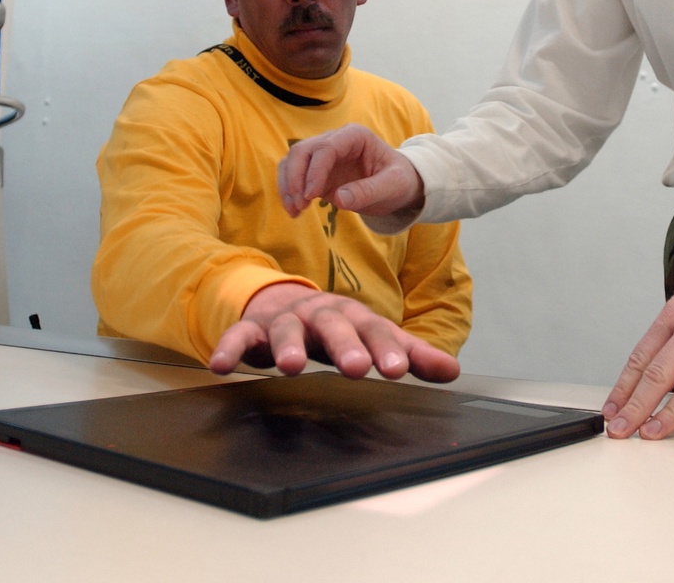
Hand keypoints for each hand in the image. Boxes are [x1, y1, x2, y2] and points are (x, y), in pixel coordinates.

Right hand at [208, 282, 459, 381]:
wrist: (283, 301)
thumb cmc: (336, 327)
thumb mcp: (372, 336)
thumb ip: (410, 353)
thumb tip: (452, 371)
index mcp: (352, 315)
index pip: (373, 330)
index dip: (386, 348)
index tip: (397, 369)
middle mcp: (320, 313)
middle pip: (334, 325)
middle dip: (345, 345)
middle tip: (357, 367)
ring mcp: (285, 319)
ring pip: (287, 329)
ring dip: (288, 346)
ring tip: (289, 366)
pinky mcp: (253, 328)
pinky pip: (239, 335)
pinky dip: (230, 347)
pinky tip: (221, 363)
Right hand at [278, 124, 424, 218]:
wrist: (399, 185)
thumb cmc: (399, 180)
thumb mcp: (393, 186)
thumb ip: (368, 191)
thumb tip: (339, 199)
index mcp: (354, 136)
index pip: (326, 147)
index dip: (314, 171)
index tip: (311, 196)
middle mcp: (335, 140)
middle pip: (303, 150)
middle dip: (295, 177)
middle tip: (300, 205)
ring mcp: (323, 156)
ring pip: (293, 161)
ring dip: (288, 185)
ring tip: (295, 211)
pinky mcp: (317, 172)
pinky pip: (294, 175)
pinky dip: (289, 191)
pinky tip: (295, 210)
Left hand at [603, 269, 673, 447]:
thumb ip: (670, 338)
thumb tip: (646, 376)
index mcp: (672, 318)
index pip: (640, 358)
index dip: (622, 387)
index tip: (610, 411)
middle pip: (659, 373)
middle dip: (636, 405)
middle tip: (619, 429)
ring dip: (671, 412)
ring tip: (654, 434)